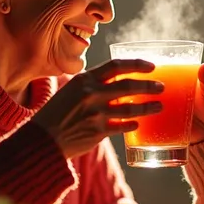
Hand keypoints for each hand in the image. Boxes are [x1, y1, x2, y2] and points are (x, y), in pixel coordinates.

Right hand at [32, 59, 163, 158]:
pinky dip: (132, 124)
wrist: (41, 139)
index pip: (117, 65)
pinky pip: (123, 126)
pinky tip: (138, 124)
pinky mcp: (98, 131)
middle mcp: (91, 93)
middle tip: (161, 87)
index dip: (137, 64)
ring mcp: (96, 113)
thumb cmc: (56, 114)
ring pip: (130, 107)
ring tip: (159, 106)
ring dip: (148, 106)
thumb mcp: (71, 91)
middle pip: (129, 85)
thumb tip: (117, 84)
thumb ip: (92, 86)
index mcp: (85, 79)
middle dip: (149, 85)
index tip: (152, 66)